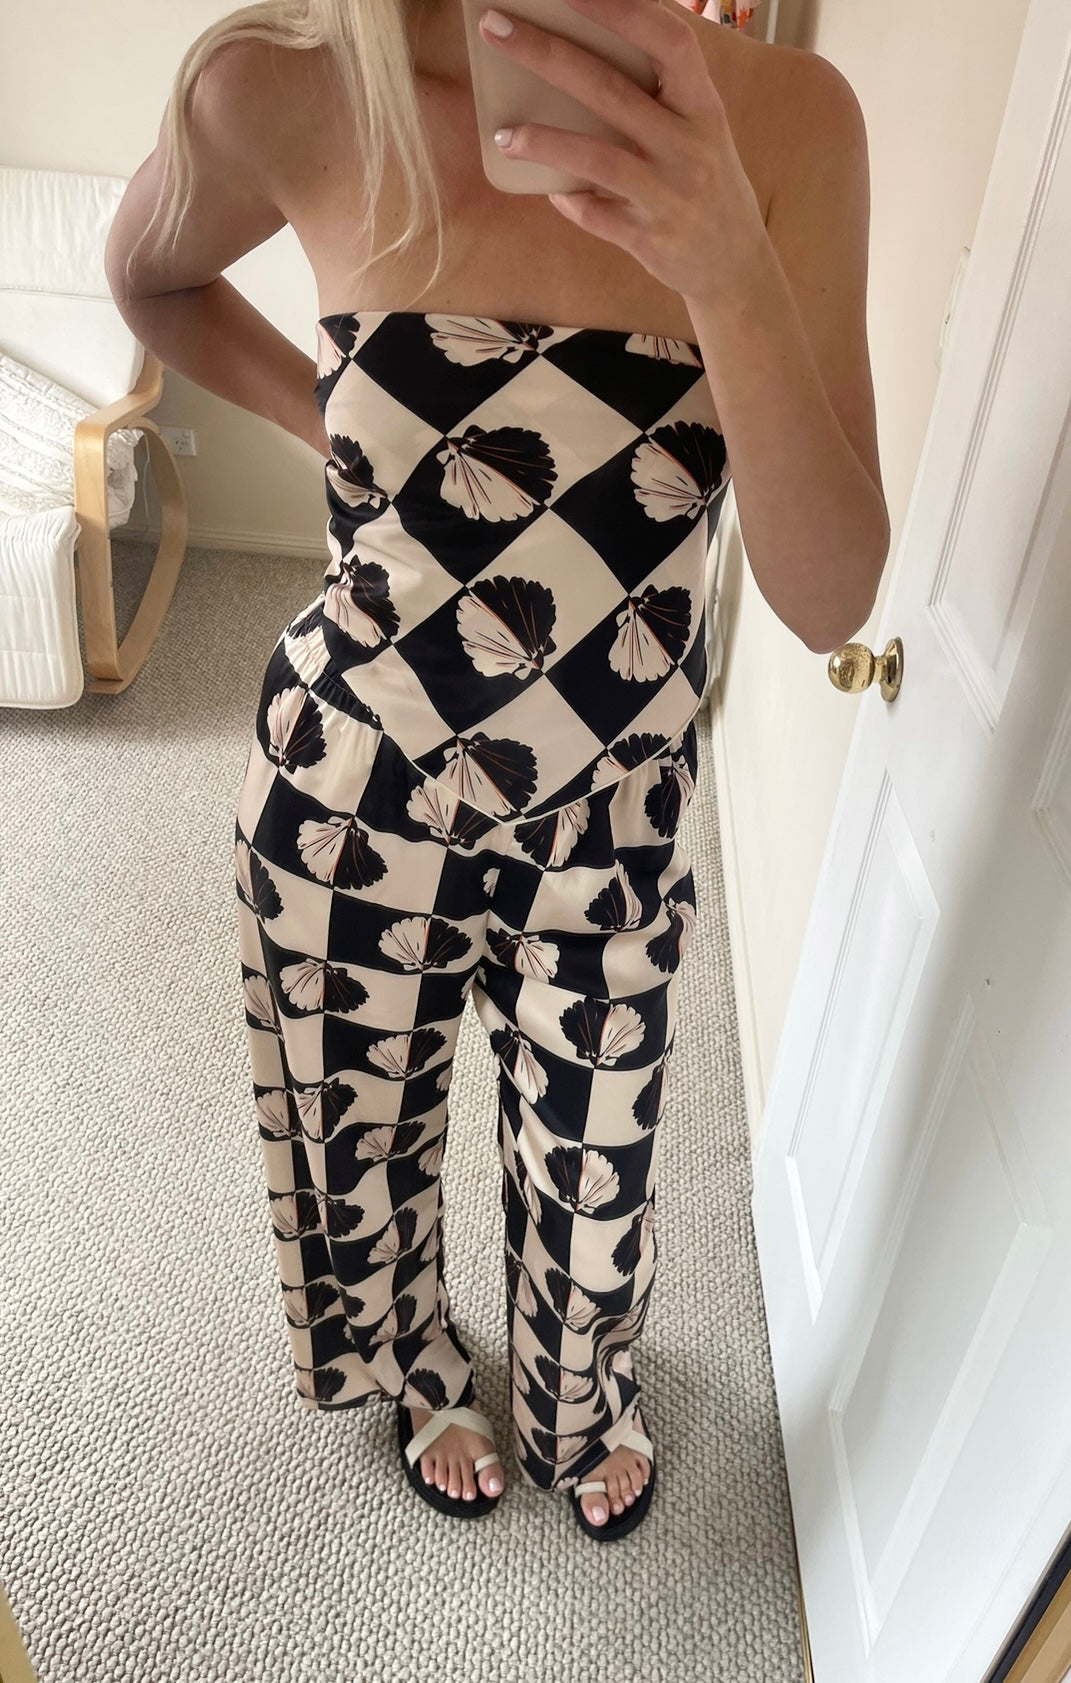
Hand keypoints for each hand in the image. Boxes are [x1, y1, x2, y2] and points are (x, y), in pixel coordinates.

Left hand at [478, 0, 767, 305]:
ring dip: (542, 142)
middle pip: (610, 90)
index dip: (621, 9)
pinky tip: (548, 189)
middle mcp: (689, 147)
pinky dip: (566, 199)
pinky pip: (593, 213)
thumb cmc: (706, 184)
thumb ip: (659, 97)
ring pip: (596, 158)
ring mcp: (669, 195)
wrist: (735, 266)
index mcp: (704, 108)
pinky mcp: (648, 238)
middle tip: (496, 28)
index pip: (668, 41)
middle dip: (547, 54)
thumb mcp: (701, 130)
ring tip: (502, 135)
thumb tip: (583, 58)